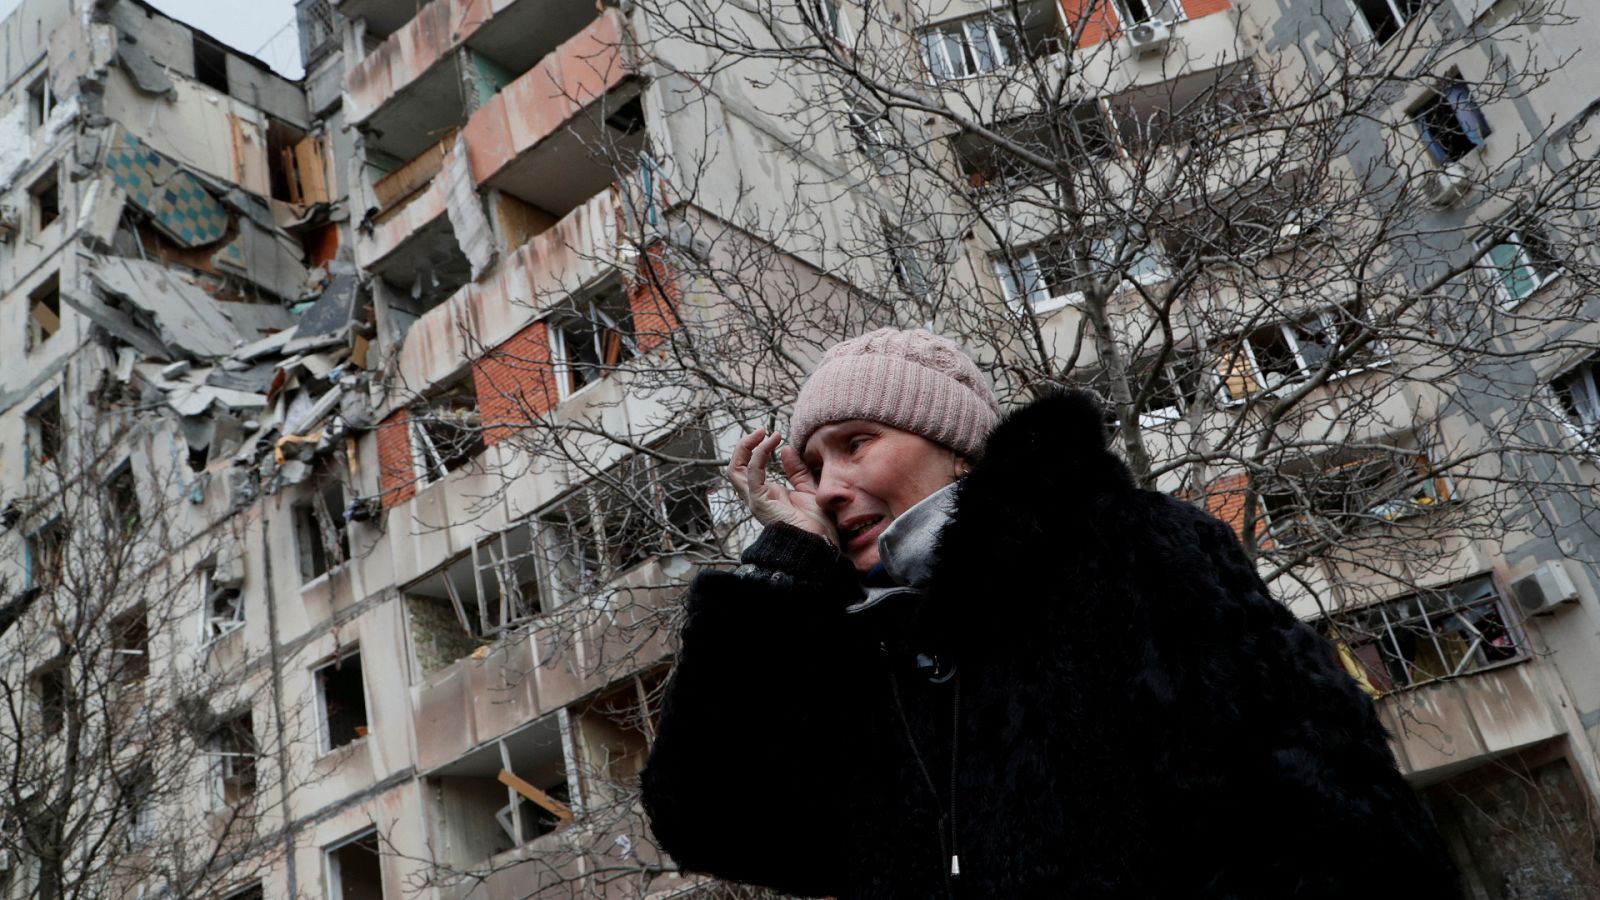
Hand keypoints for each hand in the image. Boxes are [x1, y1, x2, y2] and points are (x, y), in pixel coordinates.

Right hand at [726, 429, 838, 546]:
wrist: (821, 544)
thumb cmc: (816, 525)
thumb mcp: (809, 489)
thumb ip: (797, 471)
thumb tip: (785, 449)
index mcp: (767, 494)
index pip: (749, 468)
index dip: (757, 449)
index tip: (774, 435)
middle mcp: (757, 497)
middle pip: (735, 468)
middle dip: (744, 446)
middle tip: (762, 431)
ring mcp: (756, 501)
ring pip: (735, 470)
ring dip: (746, 448)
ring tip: (763, 433)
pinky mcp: (760, 503)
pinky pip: (752, 475)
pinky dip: (759, 457)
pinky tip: (771, 445)